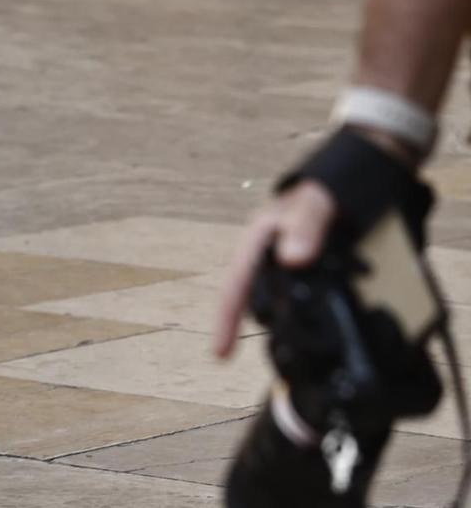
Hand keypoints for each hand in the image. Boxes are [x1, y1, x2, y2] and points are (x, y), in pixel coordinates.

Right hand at [212, 179, 335, 357]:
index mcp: (255, 245)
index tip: (220, 354)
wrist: (332, 196)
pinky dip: (305, 317)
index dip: (225, 321)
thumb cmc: (316, 197)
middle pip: (250, 302)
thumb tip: (292, 259)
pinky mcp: (295, 278)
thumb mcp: (312, 206)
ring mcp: (277, 271)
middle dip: (253, 328)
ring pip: (272, 305)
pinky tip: (322, 330)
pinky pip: (295, 302)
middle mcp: (260, 262)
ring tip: (296, 349)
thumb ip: (305, 227)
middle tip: (256, 354)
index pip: (235, 287)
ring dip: (283, 324)